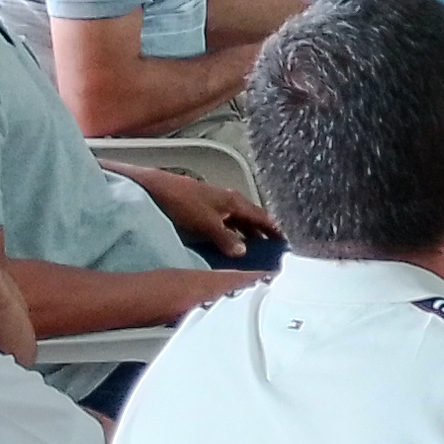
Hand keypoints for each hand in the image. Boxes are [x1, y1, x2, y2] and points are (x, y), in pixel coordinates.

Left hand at [124, 166, 278, 255]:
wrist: (157, 190)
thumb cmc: (183, 201)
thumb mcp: (208, 223)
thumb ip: (227, 238)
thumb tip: (243, 252)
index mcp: (235, 202)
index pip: (263, 217)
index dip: (275, 229)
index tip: (286, 242)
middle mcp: (229, 203)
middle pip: (252, 221)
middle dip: (263, 235)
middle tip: (272, 252)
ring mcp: (216, 207)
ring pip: (238, 224)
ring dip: (247, 236)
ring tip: (254, 253)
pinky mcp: (204, 212)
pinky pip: (226, 226)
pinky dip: (232, 236)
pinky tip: (229, 247)